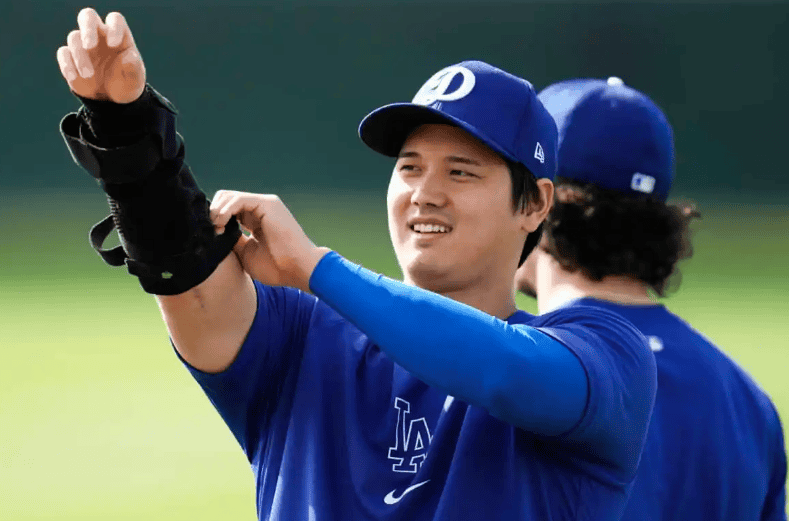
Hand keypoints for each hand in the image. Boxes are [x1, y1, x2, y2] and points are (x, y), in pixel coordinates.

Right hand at [56, 8, 145, 102]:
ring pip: (74, 38)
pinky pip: (63, 53)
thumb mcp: (135, 79)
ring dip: (79, 56)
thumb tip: (128, 57)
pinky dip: (67, 64)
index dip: (113, 28)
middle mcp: (99, 35)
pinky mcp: (71, 57)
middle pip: (88, 16)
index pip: (114, 20)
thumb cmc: (127, 82)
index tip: (114, 44)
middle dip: (87, 29)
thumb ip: (134, 67)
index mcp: (118, 35)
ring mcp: (83, 45)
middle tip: (89, 46)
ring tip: (88, 75)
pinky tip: (74, 77)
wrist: (113, 99)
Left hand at [210, 191, 330, 291]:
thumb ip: (233, 239)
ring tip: (216, 229)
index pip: (227, 209)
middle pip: (225, 199)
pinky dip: (225, 210)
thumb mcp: (246, 253)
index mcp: (255, 220)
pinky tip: (221, 223)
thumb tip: (215, 231)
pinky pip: (238, 199)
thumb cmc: (276, 267)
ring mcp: (264, 204)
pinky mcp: (267, 204)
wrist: (297, 269)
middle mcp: (259, 208)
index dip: (214, 219)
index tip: (211, 236)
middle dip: (213, 213)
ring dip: (216, 211)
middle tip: (212, 232)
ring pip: (229, 196)